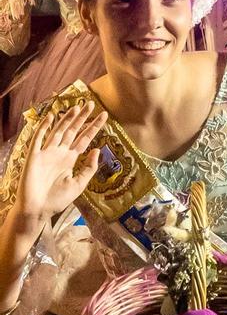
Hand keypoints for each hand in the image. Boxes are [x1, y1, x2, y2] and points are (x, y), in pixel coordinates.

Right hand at [15, 101, 102, 224]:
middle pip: (73, 131)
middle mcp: (59, 153)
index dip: (93, 127)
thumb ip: (88, 168)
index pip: (84, 139)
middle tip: (91, 103)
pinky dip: (44, 126)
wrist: (37, 211)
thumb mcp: (78, 185)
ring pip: (58, 131)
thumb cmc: (56, 200)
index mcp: (70, 160)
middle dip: (82, 118)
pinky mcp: (34, 156)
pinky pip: (39, 138)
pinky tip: (51, 116)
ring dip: (67, 119)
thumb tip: (97, 150)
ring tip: (77, 106)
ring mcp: (46, 153)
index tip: (104, 115)